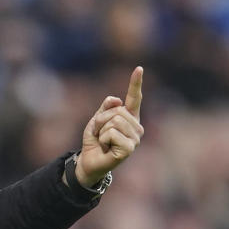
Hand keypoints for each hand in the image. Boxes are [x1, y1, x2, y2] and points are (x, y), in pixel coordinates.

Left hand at [77, 66, 144, 186]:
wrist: (89, 160)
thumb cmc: (95, 140)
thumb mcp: (97, 120)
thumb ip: (106, 107)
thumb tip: (117, 99)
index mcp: (129, 117)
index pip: (134, 98)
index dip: (135, 83)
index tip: (138, 68)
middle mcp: (136, 127)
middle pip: (117, 111)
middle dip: (101, 120)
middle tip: (100, 133)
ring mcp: (135, 138)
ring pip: (114, 121)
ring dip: (101, 130)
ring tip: (103, 140)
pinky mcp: (129, 148)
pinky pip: (111, 133)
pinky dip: (103, 139)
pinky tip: (106, 147)